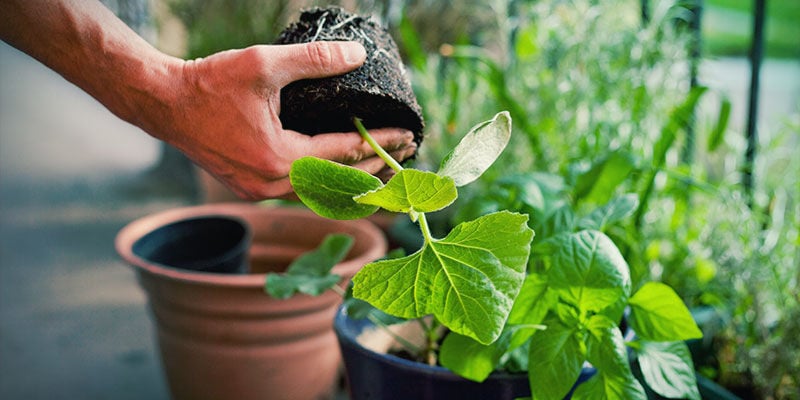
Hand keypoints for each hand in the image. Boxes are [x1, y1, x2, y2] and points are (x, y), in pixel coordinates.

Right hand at [152, 41, 416, 200]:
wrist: (164, 103)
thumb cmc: (209, 83)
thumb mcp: (264, 64)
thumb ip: (314, 60)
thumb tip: (357, 55)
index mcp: (279, 159)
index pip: (345, 152)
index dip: (380, 142)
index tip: (408, 135)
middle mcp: (272, 184)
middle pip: (338, 181)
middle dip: (376, 165)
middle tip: (407, 152)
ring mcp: (261, 191)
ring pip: (321, 192)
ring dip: (354, 178)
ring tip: (384, 164)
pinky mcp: (252, 188)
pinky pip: (302, 191)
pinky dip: (328, 181)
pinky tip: (342, 170)